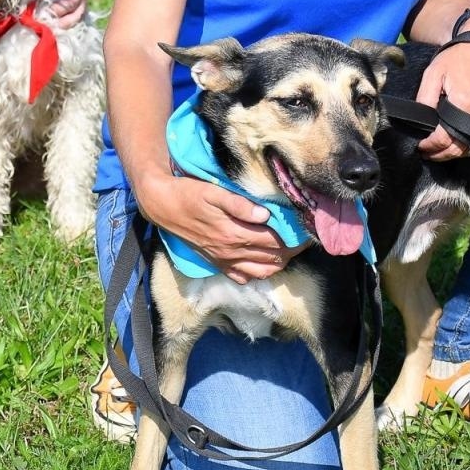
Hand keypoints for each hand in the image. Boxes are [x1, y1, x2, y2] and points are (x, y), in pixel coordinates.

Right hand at [133, 170, 301, 283]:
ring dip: (278, 263)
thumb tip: (265, 214)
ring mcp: (224, 260)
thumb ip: (239, 204)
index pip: (275, 242)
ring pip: (261, 271)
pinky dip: (258, 273)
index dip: (294, 239)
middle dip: (292, 251)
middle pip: (272, 258)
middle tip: (303, 239)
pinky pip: (243, 277)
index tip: (307, 231)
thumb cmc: (188, 194)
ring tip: (288, 250)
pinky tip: (263, 262)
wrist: (162, 206)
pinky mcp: (217, 263)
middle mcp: (231, 252)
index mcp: (234, 234)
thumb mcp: (212, 192)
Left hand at [415, 41, 469, 160]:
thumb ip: (426, 99)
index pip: (445, 138)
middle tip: (427, 154)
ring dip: (456, 152)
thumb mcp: (433, 74)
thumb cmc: (456, 58)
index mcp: (464, 104)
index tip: (420, 147)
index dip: (430, 146)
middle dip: (441, 154)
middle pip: (461, 147)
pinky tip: (457, 142)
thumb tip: (421, 121)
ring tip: (440, 151)